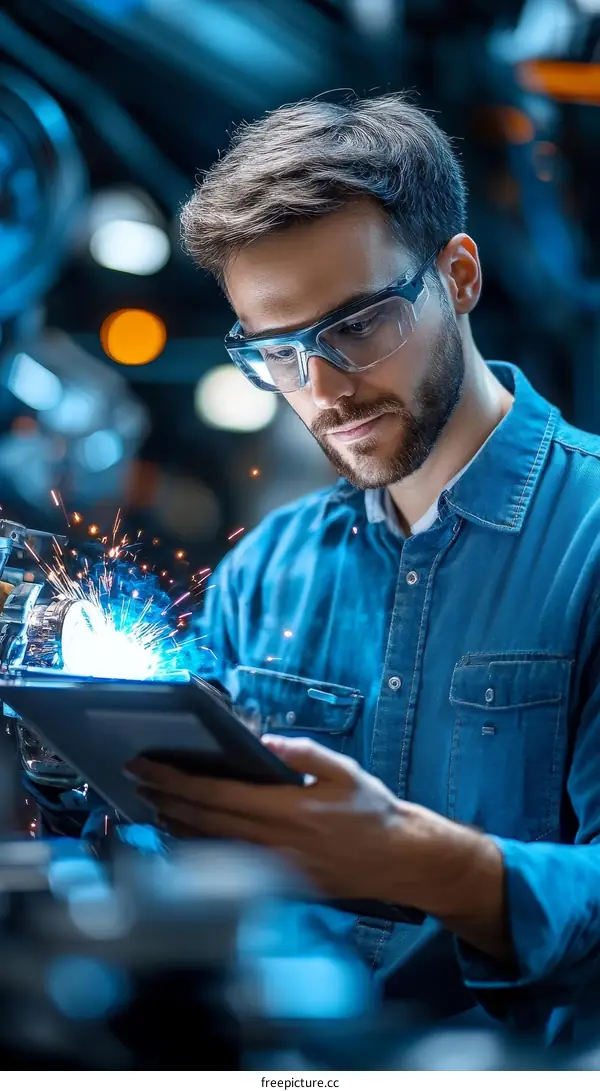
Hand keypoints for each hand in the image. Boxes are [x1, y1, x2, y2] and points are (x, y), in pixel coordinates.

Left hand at [127, 736, 414, 899]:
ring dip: (175, 827)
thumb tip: (265, 742)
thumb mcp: (342, 771)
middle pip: (203, 823)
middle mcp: (276, 843)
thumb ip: (302, 753)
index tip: (149, 768)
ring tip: (151, 806)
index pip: (216, 796)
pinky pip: (230, 867)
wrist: (398, 859)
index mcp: (289, 810)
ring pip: (211, 849)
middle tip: (138, 782)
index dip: (176, 782)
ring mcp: (275, 870)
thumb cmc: (371, 812)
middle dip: (164, 800)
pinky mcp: (279, 886)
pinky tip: (186, 838)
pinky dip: (202, 851)